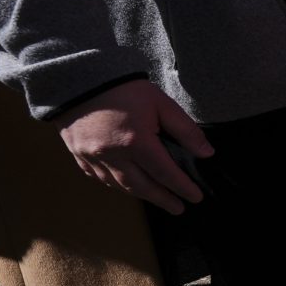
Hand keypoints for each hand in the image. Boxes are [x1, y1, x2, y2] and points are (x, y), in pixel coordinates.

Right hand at [58, 79, 212, 212]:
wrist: (79, 77)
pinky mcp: (78, 154)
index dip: (182, 188)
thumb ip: (185, 130)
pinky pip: (99, 177)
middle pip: (142, 187)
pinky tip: (126, 186)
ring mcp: (92, 157)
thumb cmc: (124, 88)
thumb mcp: (161, 104)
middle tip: (178, 208)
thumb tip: (206, 153)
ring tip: (157, 198)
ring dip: (140, 195)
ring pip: (119, 185)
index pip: (165, 174)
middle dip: (163, 200)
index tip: (196, 198)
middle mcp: (113, 155)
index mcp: (136, 142)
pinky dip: (115, 184)